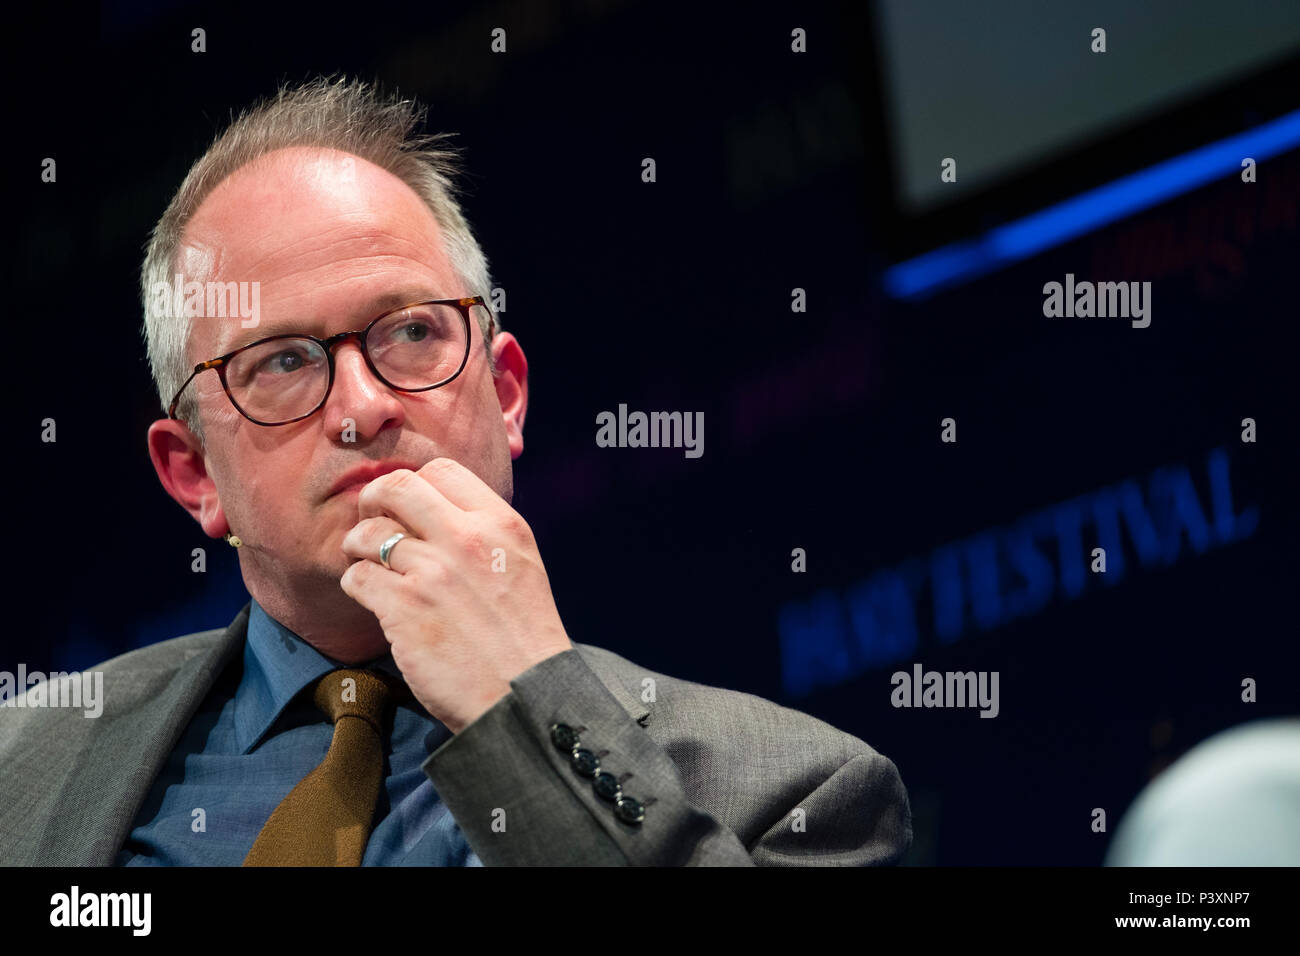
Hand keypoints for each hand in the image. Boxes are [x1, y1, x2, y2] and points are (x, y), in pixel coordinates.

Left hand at [339, 457, 572, 733]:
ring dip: (358, 546)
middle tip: (371, 519)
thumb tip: (439, 514)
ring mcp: (432, 572)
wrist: (523, 696)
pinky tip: (372, 598)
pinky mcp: (403, 609)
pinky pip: (357, 577)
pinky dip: (356, 584)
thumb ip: (486, 534)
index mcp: (500, 524)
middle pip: (396, 487)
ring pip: (367, 533)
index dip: (415, 484)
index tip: (407, 505)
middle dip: (373, 499)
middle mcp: (466, 538)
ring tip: (366, 563)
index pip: (442, 470)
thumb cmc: (524, 638)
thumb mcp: (521, 566)